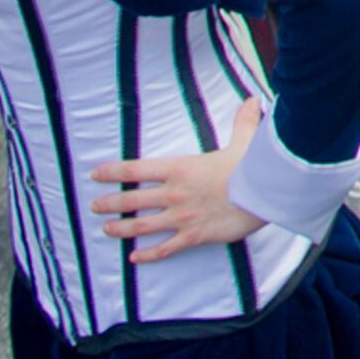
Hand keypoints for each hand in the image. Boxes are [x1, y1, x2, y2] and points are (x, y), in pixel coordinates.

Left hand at [91, 125, 261, 262]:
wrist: (264, 195)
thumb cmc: (252, 167)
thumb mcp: (245, 140)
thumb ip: (243, 122)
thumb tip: (252, 101)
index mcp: (180, 168)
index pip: (136, 169)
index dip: (113, 172)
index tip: (96, 174)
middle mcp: (174, 194)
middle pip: (132, 199)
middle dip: (110, 203)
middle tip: (95, 206)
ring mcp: (181, 218)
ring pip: (142, 225)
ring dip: (121, 228)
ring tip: (107, 229)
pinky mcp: (193, 236)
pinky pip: (165, 248)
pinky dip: (148, 254)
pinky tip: (134, 257)